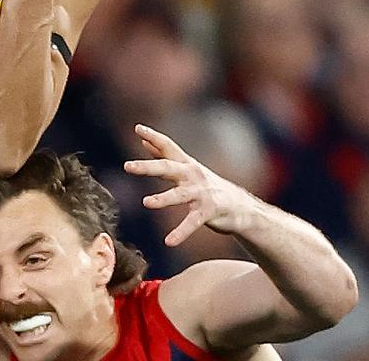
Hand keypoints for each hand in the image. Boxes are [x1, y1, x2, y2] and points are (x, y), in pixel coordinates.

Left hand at [124, 124, 257, 246]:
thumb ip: (165, 156)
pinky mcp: (208, 212)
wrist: (240, 208)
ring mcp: (201, 193)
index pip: (168, 147)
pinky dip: (181, 232)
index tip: (138, 128)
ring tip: (146, 203)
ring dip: (163, 198)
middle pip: (168, 168)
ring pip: (179, 195)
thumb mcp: (186, 169)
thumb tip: (145, 142)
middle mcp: (192, 175)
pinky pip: (192, 223)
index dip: (153, 137)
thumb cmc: (207, 187)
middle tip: (127, 166)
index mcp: (186, 164)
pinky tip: (169, 241)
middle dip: (148, 167)